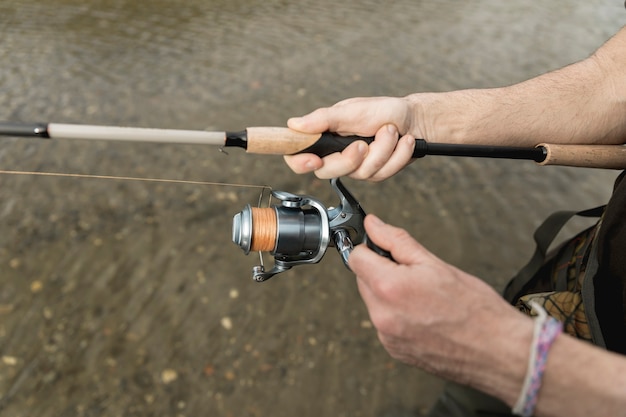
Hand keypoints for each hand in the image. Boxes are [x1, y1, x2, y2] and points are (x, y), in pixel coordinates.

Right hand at [284, 97, 418, 180]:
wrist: (415, 119)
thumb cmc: (384, 110)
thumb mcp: (353, 110)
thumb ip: (324, 119)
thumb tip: (294, 124)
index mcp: (325, 137)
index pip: (298, 157)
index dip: (300, 163)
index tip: (314, 159)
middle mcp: (337, 154)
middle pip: (328, 172)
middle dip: (351, 158)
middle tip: (364, 143)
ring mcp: (356, 166)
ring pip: (361, 172)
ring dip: (383, 149)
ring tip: (390, 131)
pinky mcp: (375, 173)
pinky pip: (383, 174)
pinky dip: (397, 155)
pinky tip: (402, 142)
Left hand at [349, 215, 531, 386]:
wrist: (498, 352)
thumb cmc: (475, 309)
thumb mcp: (435, 263)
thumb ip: (397, 241)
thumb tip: (374, 225)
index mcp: (389, 288)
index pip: (356, 258)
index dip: (370, 248)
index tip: (384, 248)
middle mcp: (382, 316)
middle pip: (363, 280)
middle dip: (382, 271)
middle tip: (416, 274)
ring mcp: (387, 337)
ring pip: (374, 303)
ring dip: (390, 295)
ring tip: (425, 297)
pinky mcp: (395, 351)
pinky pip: (385, 324)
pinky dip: (398, 316)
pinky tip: (424, 315)